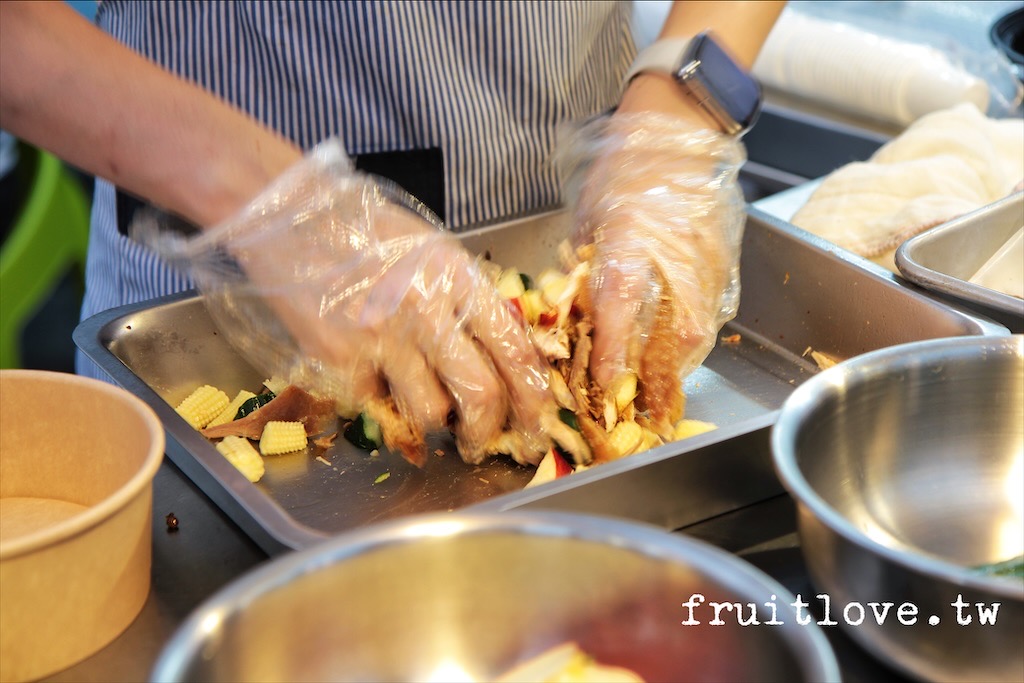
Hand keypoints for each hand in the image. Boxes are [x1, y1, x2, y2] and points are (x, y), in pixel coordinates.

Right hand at [147, 141, 556, 465]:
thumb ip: (468, 300)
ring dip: (436, 424)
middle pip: (481, 394)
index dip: (532, 396)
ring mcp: (383, 340)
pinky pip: (378, 405)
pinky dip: (385, 406)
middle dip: (488, 431)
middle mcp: (427, 312)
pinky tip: (379, 386)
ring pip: (431, 412)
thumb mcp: (434, 252)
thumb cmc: (366, 231)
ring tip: (430, 415)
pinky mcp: (341, 361)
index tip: (536, 421)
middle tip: (483, 442)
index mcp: (459, 280)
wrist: (292, 218)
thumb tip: (499, 355)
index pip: (515, 350)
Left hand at [562, 112, 746, 433]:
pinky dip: (691, 344)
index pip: (617, 317)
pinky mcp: (726, 266)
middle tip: (631, 412)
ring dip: (673, 371)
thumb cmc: (626, 167)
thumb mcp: (588, 217)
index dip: (608, 358)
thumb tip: (574, 309)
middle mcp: (675, 263)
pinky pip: (711, 319)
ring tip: (654, 394)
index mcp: (631, 246)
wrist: (681, 131)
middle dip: (648, 383)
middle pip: (668, 342)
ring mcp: (708, 267)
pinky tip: (674, 356)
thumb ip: (584, 268)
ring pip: (696, 338)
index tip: (600, 386)